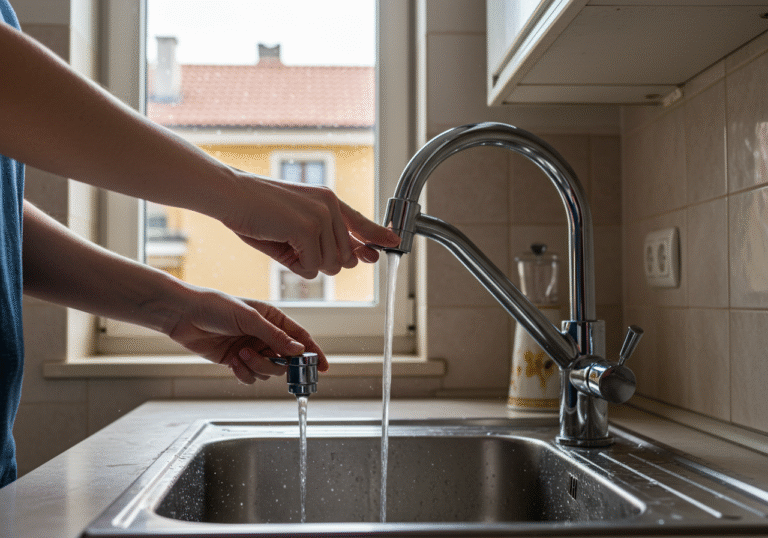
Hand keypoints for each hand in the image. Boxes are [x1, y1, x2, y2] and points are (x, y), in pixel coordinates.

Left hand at [167, 286, 327, 383]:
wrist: (185, 315)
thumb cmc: (216, 307)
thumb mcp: (249, 318)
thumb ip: (275, 336)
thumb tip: (298, 351)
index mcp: (274, 319)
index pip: (300, 338)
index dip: (313, 353)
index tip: (323, 368)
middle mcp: (265, 335)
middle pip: (286, 360)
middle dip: (274, 362)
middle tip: (262, 357)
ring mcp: (252, 349)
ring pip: (268, 371)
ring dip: (256, 366)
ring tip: (240, 354)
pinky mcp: (237, 362)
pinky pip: (251, 376)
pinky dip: (244, 373)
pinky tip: (233, 361)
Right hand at [222, 173, 400, 278]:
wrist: (231, 195)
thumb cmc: (256, 212)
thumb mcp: (296, 225)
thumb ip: (326, 241)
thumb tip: (352, 261)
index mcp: (329, 200)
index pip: (363, 223)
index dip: (377, 237)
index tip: (393, 243)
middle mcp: (331, 206)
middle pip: (344, 259)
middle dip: (320, 263)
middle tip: (292, 247)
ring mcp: (321, 216)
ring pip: (330, 266)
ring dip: (306, 265)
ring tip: (283, 242)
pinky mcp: (308, 228)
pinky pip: (311, 268)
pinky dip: (295, 267)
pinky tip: (279, 245)